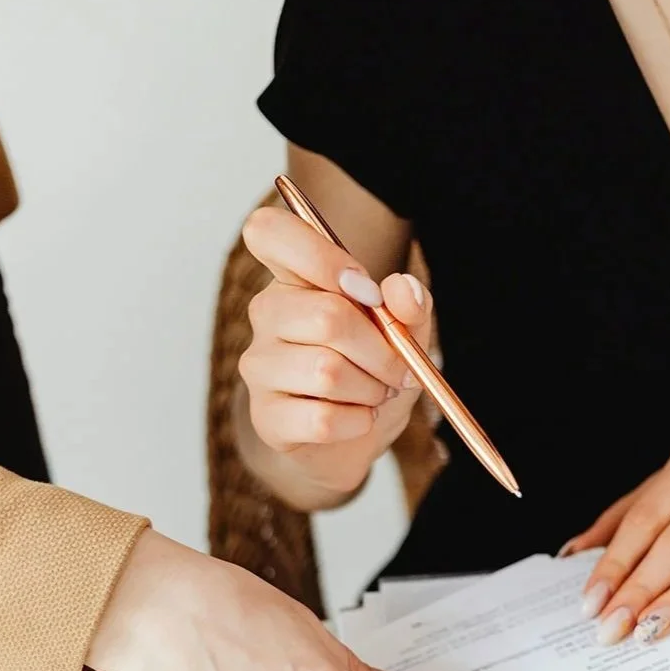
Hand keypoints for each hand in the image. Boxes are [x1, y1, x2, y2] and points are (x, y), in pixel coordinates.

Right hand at [239, 206, 432, 498]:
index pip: (268, 232)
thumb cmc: (372, 371)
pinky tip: (357, 419)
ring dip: (371, 389)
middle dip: (381, 350)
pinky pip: (322, 418)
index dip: (320, 256)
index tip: (366, 292)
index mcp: (294, 277)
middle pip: (326, 317)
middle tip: (396, 369)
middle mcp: (267, 314)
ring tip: (375, 393)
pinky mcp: (266, 417)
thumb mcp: (405, 331)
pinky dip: (357, 422)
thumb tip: (402, 291)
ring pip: (326, 372)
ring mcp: (260, 366)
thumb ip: (410, 304)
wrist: (352, 438)